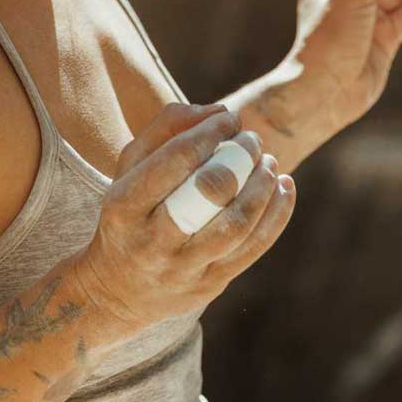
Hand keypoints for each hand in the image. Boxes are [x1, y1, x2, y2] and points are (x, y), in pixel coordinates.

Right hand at [70, 102, 294, 338]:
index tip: (231, 118)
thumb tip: (220, 110)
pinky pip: (253, 249)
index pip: (175, 160)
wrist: (118, 291)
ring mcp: (183, 269)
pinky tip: (283, 188)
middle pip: (208, 193)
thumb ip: (166, 129)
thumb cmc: (129, 214)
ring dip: (262, 186)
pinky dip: (276, 215)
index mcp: (124, 206)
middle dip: (241, 157)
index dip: (210, 132)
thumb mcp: (129, 169)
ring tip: (270, 162)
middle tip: (254, 140)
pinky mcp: (209, 285)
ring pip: (237, 224)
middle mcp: (151, 242)